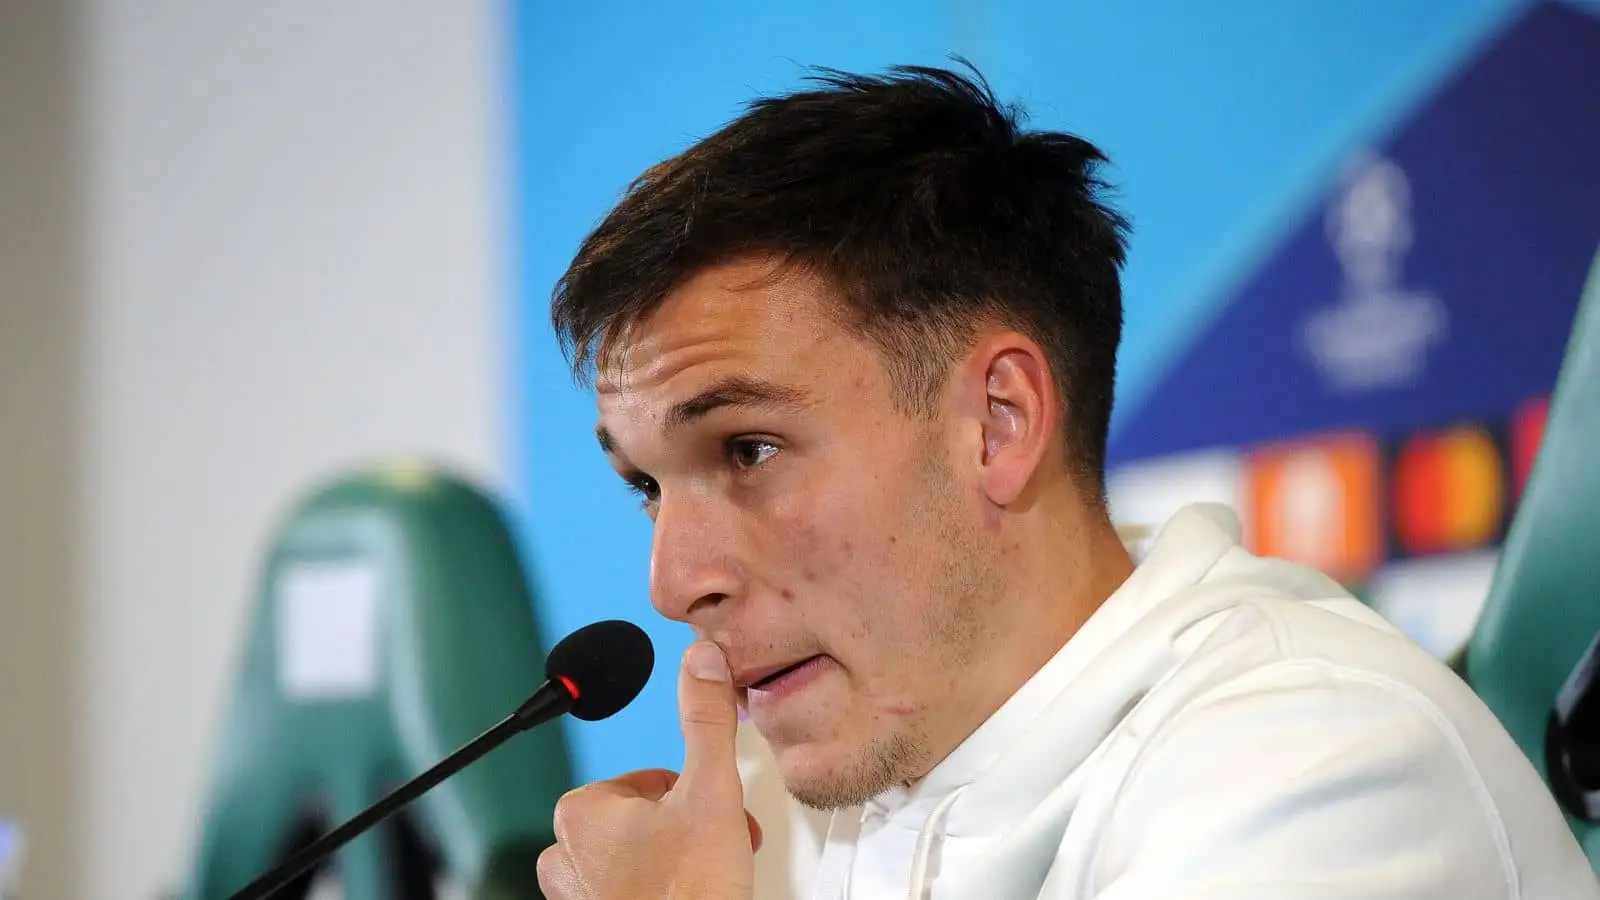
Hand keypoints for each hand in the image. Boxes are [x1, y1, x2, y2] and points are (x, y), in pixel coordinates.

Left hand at [537, 641, 762, 899]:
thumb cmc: (692, 895)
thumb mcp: (712, 790)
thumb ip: (705, 719)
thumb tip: (701, 659)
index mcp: (580, 812)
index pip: (645, 779)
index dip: (691, 794)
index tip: (712, 815)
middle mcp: (565, 857)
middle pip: (641, 818)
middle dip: (685, 828)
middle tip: (714, 848)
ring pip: (635, 857)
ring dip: (673, 859)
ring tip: (703, 876)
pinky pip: (629, 894)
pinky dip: (660, 893)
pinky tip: (691, 898)